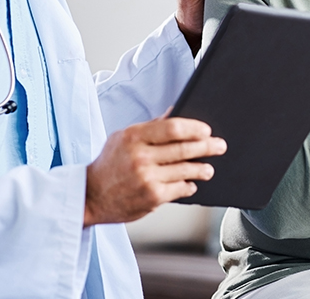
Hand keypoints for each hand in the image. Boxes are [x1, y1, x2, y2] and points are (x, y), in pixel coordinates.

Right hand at [83, 117, 226, 226]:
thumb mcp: (123, 137)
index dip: (194, 128)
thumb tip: (174, 112)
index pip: (172, 128)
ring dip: (202, 168)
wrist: (89, 196)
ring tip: (209, 168)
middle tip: (220, 145)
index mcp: (134, 136)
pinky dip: (188, 186)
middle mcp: (141, 156)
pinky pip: (179, 189)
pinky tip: (192, 184)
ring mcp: (147, 178)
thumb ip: (150, 126)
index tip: (206, 130)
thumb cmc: (109, 163)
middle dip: (207, 146)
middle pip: (183, 148)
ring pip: (185, 170)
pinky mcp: (152, 198)